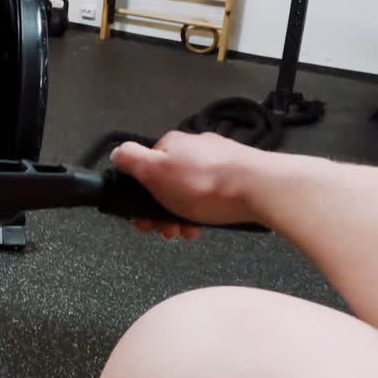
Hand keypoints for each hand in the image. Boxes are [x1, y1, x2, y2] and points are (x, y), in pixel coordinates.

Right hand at [110, 131, 266, 239]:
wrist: (261, 188)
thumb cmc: (202, 184)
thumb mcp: (155, 172)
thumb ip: (131, 160)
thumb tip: (116, 152)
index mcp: (171, 144)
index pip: (146, 169)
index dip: (141, 197)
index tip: (144, 222)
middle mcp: (194, 146)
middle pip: (168, 182)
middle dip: (163, 210)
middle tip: (168, 233)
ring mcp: (219, 158)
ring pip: (191, 190)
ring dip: (184, 214)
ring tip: (189, 233)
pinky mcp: (239, 172)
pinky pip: (214, 193)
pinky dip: (207, 210)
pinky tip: (210, 223)